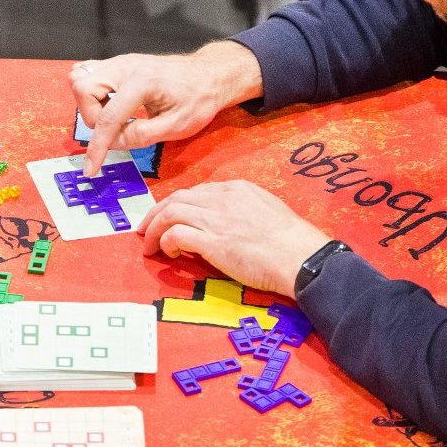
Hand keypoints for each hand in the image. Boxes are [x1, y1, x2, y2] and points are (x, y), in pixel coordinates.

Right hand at [70, 40, 263, 175]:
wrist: (208, 75)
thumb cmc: (198, 98)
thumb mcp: (177, 126)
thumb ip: (142, 136)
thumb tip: (114, 142)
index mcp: (143, 82)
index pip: (107, 117)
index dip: (97, 147)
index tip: (91, 168)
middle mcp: (126, 66)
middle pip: (83, 89)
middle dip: (92, 117)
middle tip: (115, 130)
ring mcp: (120, 62)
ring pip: (80, 78)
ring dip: (89, 104)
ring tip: (114, 117)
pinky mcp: (118, 64)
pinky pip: (88, 73)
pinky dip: (91, 92)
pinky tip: (110, 105)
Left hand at [139, 180, 331, 295]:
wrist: (301, 257)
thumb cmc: (291, 242)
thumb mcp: (267, 211)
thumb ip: (243, 211)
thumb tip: (227, 224)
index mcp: (236, 189)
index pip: (196, 192)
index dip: (177, 205)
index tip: (169, 218)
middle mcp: (222, 198)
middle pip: (176, 198)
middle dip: (156, 213)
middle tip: (146, 229)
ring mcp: (215, 218)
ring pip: (170, 212)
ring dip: (155, 228)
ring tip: (149, 244)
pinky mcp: (211, 241)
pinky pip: (175, 234)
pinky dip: (166, 242)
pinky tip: (169, 252)